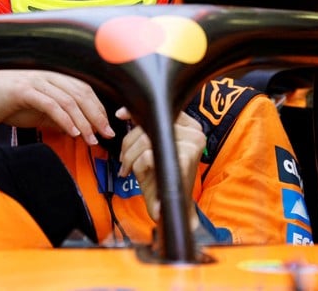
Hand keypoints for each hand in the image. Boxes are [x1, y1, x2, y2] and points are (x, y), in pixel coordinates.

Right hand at [0, 70, 114, 144]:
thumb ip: (56, 117)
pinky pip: (51, 105)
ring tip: (90, 138)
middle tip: (106, 134)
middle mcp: (49, 75)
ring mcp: (37, 81)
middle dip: (96, 115)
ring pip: (69, 100)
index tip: (106, 126)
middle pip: (81, 93)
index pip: (84, 90)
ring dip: (83, 121)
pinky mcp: (25, 90)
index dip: (98, 108)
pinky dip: (64, 119)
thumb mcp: (37, 111)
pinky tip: (72, 132)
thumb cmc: (7, 103)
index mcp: (54, 77)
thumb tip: (76, 129)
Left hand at [116, 108, 205, 226]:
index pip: (162, 109)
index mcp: (192, 126)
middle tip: (124, 160)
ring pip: (146, 140)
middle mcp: (196, 133)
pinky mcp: (183, 161)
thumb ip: (146, 126)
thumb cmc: (161, 176)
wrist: (172, 207)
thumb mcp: (154, 147)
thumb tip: (123, 112)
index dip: (138, 112)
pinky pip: (147, 156)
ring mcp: (192, 146)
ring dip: (129, 157)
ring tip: (129, 168)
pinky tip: (142, 177)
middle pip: (150, 125)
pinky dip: (138, 167)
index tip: (121, 115)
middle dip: (128, 142)